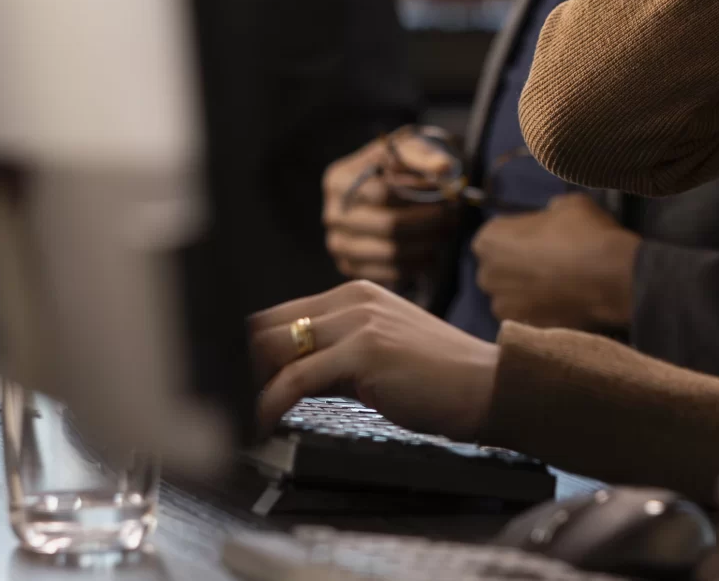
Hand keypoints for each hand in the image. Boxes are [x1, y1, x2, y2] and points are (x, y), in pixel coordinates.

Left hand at [249, 281, 499, 440]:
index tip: (237, 385)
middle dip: (244, 370)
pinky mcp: (364, 351)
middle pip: (267, 327)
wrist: (485, 386)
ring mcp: (358, 321)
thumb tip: (286, 379)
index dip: (251, 353)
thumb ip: (333, 358)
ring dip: (251, 387)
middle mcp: (352, 299)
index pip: (278, 315)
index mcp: (354, 295)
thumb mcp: (378, 355)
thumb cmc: (438, 379)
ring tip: (243, 418)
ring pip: (275, 348)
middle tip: (233, 405)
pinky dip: (272, 403)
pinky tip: (264, 422)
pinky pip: (297, 378)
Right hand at [322, 130, 459, 286]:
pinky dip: (418, 264)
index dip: (422, 194)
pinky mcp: (352, 268)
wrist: (383, 188)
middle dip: (430, 221)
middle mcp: (333, 215)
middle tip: (455, 215)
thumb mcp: (407, 149)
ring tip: (448, 231)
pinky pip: (390, 274)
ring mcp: (339, 245)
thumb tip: (445, 168)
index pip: (385, 193)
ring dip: (428, 244)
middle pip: (389, 226)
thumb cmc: (397, 166)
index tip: (449, 192)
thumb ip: (425, 156)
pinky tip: (434, 251)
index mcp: (339, 180)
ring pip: (392, 252)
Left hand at [471, 194, 638, 331]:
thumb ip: (547, 213)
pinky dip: (540, 311)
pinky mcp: (524, 328)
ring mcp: (503, 306)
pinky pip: (528, 316)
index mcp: (489, 239)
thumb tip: (550, 218)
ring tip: (556, 286)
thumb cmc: (582, 233)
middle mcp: (486, 275)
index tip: (538, 238)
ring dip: (526, 291)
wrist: (609, 277)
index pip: (494, 236)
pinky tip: (562, 303)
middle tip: (546, 261)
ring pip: (511, 296)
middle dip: (515, 266)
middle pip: (497, 269)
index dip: (517, 236)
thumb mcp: (566, 205)